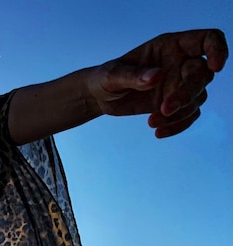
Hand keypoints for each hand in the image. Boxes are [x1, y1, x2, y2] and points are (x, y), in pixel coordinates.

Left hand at [89, 29, 227, 137]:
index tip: (215, 66)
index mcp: (170, 47)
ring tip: (152, 122)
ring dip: (179, 114)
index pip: (206, 40)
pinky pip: (188, 116)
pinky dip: (177, 126)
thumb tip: (156, 76)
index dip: (217, 50)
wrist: (100, 97)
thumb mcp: (113, 75)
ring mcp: (179, 85)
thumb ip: (133, 76)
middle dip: (187, 94)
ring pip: (197, 98)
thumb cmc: (106, 77)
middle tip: (165, 109)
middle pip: (202, 75)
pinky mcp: (175, 105)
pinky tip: (159, 133)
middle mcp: (180, 64)